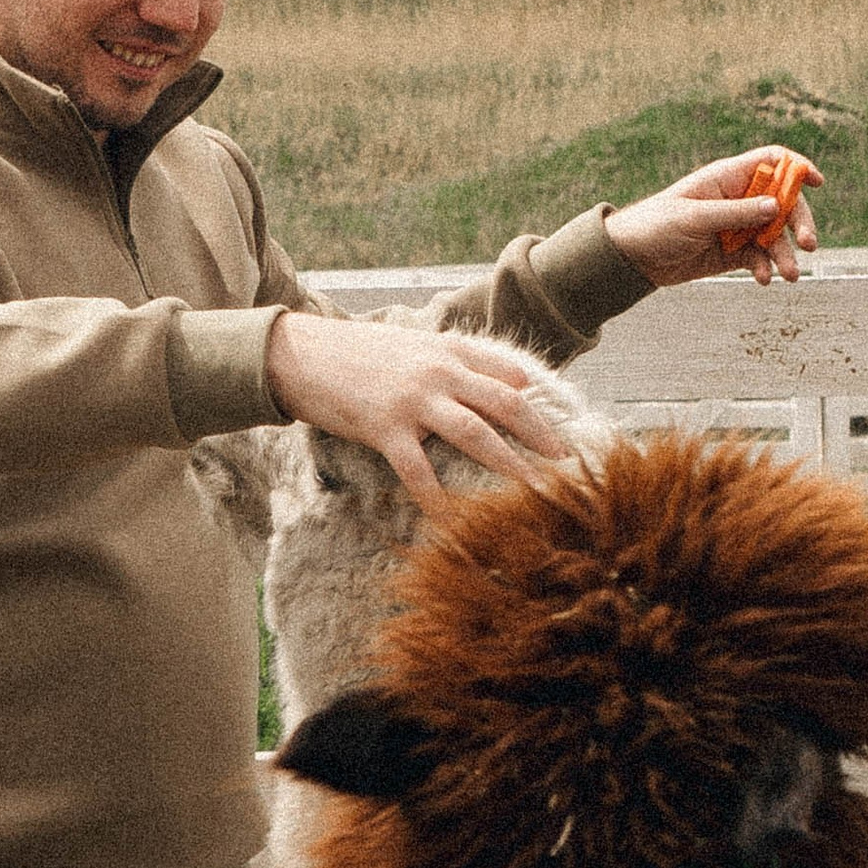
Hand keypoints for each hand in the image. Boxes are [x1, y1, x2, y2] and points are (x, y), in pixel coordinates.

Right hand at [265, 313, 575, 511]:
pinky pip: (418, 469)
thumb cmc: (358, 353)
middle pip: (505, 402)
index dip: (537, 404)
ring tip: (534, 492)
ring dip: (509, 465)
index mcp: (448, 352)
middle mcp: (439, 372)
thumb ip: (459, 360)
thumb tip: (514, 377)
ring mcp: (413, 400)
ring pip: (475, 433)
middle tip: (566, 463)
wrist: (302, 353)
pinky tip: (452, 521)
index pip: (507, 375)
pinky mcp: (384, 426)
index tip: (559, 433)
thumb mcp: (413, 346)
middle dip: (540, 434)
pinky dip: (437, 497)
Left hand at [606, 148, 822, 291]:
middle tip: (808, 244)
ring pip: (775, 235)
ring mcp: (738, 226)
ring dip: (785, 254)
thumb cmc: (657, 224)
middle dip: (799, 221)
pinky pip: (760, 257)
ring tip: (789, 275)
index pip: (773, 161)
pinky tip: (763, 280)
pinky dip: (765, 268)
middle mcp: (739, 198)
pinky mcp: (734, 252)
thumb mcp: (696, 217)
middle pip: (784, 202)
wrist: (633, 258)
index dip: (797, 167)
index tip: (817, 181)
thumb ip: (737, 212)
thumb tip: (777, 205)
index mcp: (728, 177)